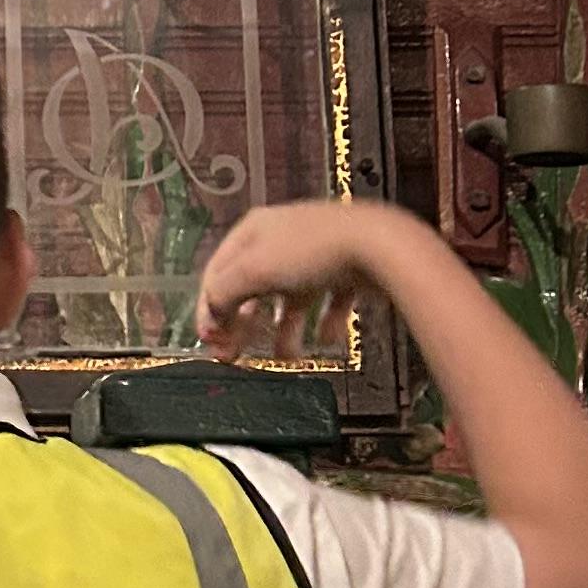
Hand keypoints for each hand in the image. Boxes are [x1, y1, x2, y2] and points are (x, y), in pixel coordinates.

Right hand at [195, 197, 415, 361]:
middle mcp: (280, 240)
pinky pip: (327, 302)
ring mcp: (314, 256)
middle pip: (252, 288)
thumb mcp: (254, 270)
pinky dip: (324, 323)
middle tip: (234, 355)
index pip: (217, 272)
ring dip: (284, 330)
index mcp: (253, 232)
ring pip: (289, 300)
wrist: (378, 245)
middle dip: (243, 324)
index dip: (209, 309)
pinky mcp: (344, 270)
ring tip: (286, 356)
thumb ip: (224, 294)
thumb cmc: (310, 252)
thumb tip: (211, 316)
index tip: (210, 341)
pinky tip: (326, 339)